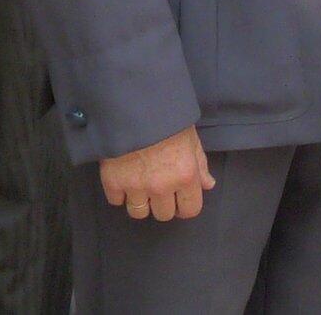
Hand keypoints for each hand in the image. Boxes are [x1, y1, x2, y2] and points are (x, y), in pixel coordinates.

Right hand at [99, 125, 214, 222]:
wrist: (134, 104)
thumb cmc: (168, 118)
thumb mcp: (191, 137)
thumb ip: (200, 164)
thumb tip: (207, 185)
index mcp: (186, 175)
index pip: (190, 210)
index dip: (185, 205)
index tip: (180, 199)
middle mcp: (162, 187)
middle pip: (163, 215)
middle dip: (162, 203)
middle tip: (158, 188)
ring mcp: (136, 187)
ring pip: (138, 212)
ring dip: (140, 202)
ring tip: (140, 185)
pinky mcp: (112, 182)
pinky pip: (116, 201)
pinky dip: (119, 193)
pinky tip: (124, 178)